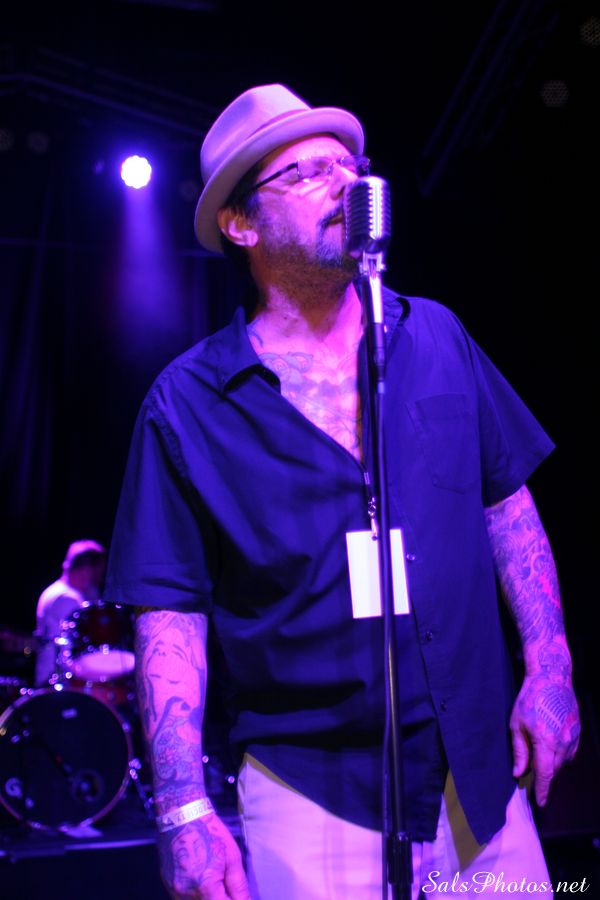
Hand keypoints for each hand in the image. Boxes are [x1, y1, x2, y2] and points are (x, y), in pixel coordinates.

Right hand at [157, 812, 250, 898]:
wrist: (182, 816)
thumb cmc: (210, 833)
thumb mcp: (232, 857)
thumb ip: (238, 886)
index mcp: (205, 887)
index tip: (237, 894)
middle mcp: (186, 894)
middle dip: (221, 899)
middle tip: (227, 888)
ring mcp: (174, 891)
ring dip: (209, 898)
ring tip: (213, 878)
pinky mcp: (168, 886)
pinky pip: (184, 899)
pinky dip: (197, 894)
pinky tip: (201, 878)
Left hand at [510, 668, 579, 805]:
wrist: (552, 678)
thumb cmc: (530, 699)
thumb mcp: (517, 724)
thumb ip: (519, 751)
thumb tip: (518, 773)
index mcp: (546, 741)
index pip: (545, 774)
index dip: (542, 790)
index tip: (540, 803)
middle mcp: (563, 742)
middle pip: (554, 769)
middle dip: (544, 775)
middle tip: (530, 773)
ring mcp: (573, 737)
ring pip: (563, 762)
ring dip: (552, 763)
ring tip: (539, 751)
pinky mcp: (578, 732)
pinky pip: (570, 752)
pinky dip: (560, 755)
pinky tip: (550, 746)